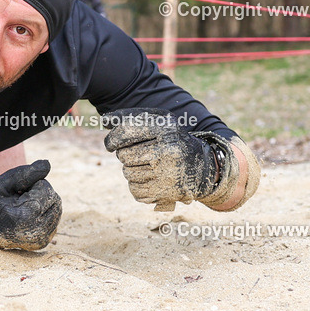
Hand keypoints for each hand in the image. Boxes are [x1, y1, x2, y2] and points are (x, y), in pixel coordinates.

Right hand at [0, 160, 61, 250]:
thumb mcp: (3, 184)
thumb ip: (25, 173)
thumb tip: (48, 164)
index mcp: (28, 215)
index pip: (46, 188)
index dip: (32, 186)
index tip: (18, 193)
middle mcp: (38, 230)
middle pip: (54, 199)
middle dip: (40, 194)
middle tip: (21, 200)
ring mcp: (42, 238)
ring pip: (56, 209)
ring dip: (43, 204)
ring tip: (24, 208)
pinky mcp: (43, 241)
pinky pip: (54, 219)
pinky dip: (44, 214)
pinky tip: (29, 216)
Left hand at [104, 108, 219, 205]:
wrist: (204, 169)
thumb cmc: (174, 141)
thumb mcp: (161, 123)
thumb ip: (132, 117)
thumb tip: (104, 121)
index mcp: (166, 129)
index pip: (126, 132)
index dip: (113, 139)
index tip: (112, 143)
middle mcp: (168, 151)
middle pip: (124, 155)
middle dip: (125, 155)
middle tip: (138, 154)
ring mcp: (167, 174)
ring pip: (128, 173)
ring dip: (132, 170)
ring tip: (147, 166)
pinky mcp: (165, 193)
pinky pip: (134, 190)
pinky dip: (138, 186)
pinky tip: (151, 179)